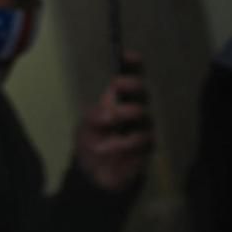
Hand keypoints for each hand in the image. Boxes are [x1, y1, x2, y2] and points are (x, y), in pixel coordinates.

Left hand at [74, 52, 154, 191]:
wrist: (95, 176)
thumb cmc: (90, 146)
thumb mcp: (85, 129)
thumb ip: (95, 117)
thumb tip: (110, 112)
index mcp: (113, 101)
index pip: (127, 78)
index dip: (131, 65)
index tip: (128, 55)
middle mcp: (130, 110)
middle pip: (140, 90)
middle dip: (131, 84)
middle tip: (118, 85)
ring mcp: (140, 127)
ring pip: (142, 114)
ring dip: (124, 117)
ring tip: (110, 126)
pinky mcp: (146, 145)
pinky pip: (143, 138)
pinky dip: (127, 142)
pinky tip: (116, 148)